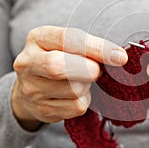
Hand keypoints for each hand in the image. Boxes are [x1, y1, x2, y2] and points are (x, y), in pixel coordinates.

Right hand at [12, 26, 127, 130]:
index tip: (120, 57)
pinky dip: (85, 100)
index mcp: (38, 38)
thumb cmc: (60, 57)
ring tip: (82, 81)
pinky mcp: (42, 109)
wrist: (33, 85)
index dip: (96, 48)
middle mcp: (28, 63)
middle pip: (59, 67)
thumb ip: (91, 47)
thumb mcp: (70, 44)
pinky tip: (77, 94)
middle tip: (97, 71)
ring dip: (87, 86)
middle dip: (87, 70)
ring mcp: (31, 89)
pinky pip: (76, 107)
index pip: (67, 39)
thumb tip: (119, 57)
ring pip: (73, 90)